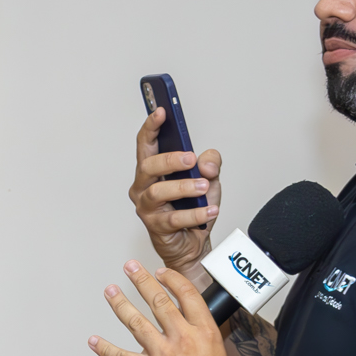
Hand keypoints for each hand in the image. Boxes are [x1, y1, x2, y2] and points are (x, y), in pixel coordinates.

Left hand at [88, 263, 233, 355]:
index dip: (172, 279)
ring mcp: (162, 354)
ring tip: (111, 290)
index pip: (187, 295)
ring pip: (136, 321)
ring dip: (120, 303)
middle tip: (131, 268)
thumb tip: (178, 330)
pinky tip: (93, 340)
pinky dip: (104, 348)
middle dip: (142, 281)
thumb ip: (196, 338)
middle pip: (159, 301)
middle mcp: (182, 338)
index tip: (161, 272)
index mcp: (203, 332)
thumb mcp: (216, 354)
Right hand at [129, 108, 223, 275]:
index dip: (151, 126)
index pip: (146, 143)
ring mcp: (147, 207)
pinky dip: (195, 213)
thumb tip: (205, 163)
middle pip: (147, 166)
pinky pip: (173, 218)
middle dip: (169, 160)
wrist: (192, 243)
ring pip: (158, 192)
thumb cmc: (193, 208)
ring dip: (183, 187)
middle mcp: (144, 186)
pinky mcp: (155, 226)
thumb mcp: (209, 178)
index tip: (162, 112)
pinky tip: (209, 210)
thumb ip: (211, 163)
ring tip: (203, 186)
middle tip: (190, 159)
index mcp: (153, 170)